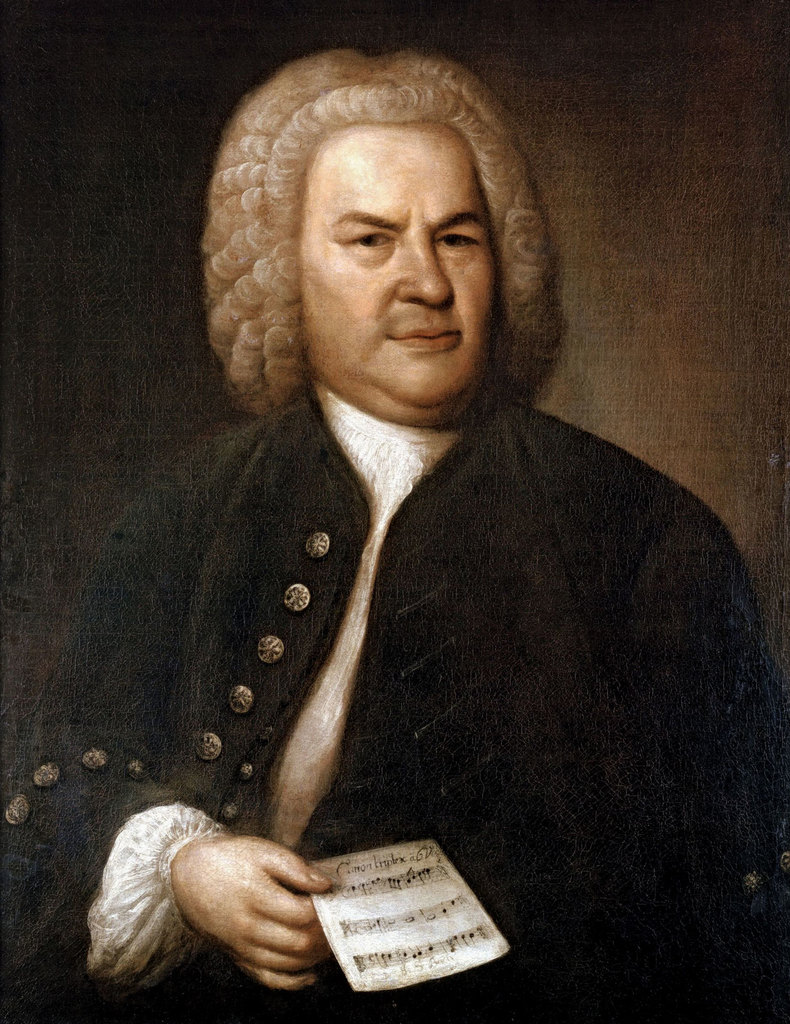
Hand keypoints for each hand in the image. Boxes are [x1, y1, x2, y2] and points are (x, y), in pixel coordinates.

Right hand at [171, 834, 332, 989]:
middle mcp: (248, 927)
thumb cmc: (227, 859)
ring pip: (288, 963)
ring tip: (330, 941)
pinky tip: (310, 974)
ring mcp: (243, 947)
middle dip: (325, 935)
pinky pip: (268, 979)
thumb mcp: (261, 850)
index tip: (335, 899)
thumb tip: (324, 883)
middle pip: (298, 941)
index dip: (324, 909)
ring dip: (314, 956)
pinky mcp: (238, 957)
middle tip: (340, 922)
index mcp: (256, 896)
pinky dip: (292, 981)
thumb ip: (295, 867)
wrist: (187, 876)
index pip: (302, 913)